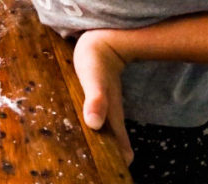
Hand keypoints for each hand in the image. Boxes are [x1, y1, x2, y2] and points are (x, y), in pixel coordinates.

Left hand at [73, 29, 133, 165]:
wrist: (101, 37)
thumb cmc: (96, 56)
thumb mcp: (93, 77)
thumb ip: (96, 98)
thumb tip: (94, 123)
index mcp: (112, 116)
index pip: (120, 150)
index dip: (118, 164)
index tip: (114, 177)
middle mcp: (112, 115)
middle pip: (114, 145)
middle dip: (110, 161)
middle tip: (100, 175)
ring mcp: (107, 108)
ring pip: (108, 135)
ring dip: (103, 149)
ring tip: (94, 163)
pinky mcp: (99, 100)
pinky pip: (99, 123)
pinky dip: (95, 135)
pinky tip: (86, 139)